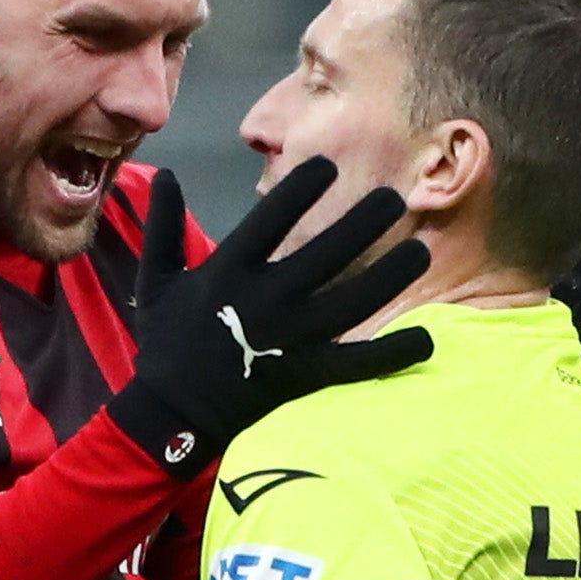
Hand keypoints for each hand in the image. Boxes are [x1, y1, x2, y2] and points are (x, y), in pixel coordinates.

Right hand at [116, 158, 434, 472]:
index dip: (303, 186)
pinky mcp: (307, 374)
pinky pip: (359, 362)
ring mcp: (291, 338)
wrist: (170, 413)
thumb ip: (162, 228)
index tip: (328, 165)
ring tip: (419, 251)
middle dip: (365, 219)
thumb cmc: (166, 342)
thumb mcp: (154, 281)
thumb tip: (168, 174)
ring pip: (355, 300)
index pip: (272, 217)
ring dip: (392, 274)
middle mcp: (266, 299)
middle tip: (392, 198)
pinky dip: (393, 354)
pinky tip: (426, 339)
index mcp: (228, 271)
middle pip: (328, 251)